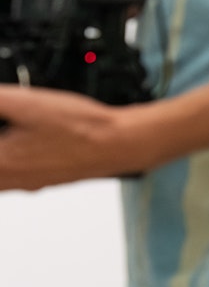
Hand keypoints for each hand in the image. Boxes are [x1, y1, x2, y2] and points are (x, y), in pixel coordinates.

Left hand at [0, 86, 148, 190]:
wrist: (118, 144)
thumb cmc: (79, 127)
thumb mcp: (23, 102)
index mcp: (0, 163)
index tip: (1, 114)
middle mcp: (10, 180)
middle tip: (6, 120)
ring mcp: (26, 184)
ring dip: (0, 154)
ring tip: (9, 131)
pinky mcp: (40, 181)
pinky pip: (8, 177)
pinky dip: (6, 161)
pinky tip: (14, 142)